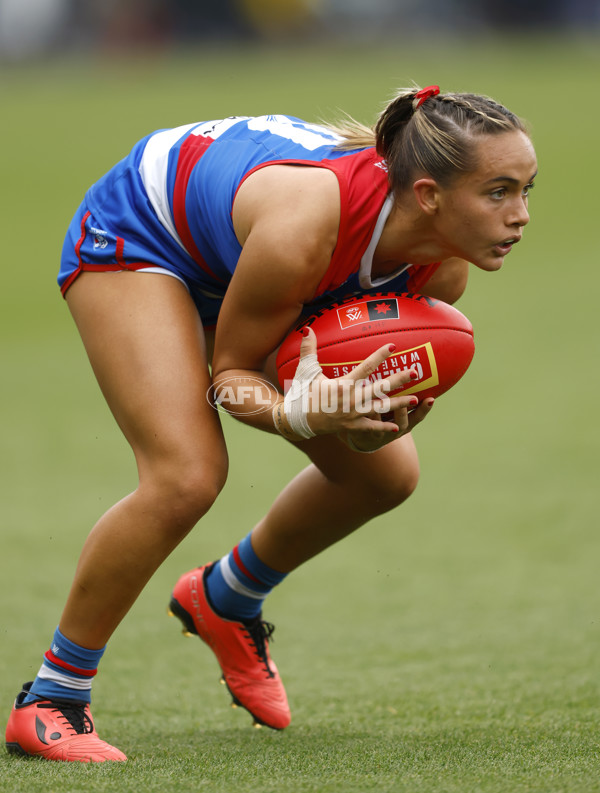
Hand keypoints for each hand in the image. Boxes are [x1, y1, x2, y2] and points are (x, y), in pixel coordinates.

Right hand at [285, 327, 432, 448]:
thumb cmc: (301, 393)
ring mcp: (353, 415)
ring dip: (399, 404)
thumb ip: (309, 349)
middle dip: (399, 380)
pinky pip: (370, 427)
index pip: (366, 367)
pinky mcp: (351, 427)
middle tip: (415, 372)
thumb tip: (307, 329)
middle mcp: (351, 400)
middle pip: (380, 388)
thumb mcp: (306, 371)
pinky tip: (397, 426)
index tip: (393, 346)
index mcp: (343, 385)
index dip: (380, 355)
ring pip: (381, 409)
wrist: (296, 420)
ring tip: (416, 400)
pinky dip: (383, 428)